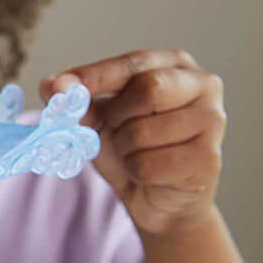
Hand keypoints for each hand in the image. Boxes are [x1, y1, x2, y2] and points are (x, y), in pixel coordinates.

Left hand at [39, 49, 226, 236]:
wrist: (156, 198)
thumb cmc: (131, 147)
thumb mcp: (98, 119)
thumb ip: (77, 101)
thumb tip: (49, 85)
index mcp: (174, 64)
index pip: (131, 64)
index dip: (95, 76)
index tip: (60, 87)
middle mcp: (203, 85)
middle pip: (148, 90)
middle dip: (118, 116)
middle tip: (117, 131)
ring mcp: (212, 121)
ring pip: (143, 132)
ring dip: (125, 149)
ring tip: (136, 153)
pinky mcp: (209, 158)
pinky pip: (150, 164)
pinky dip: (136, 171)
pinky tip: (150, 172)